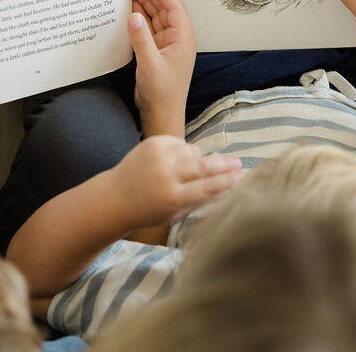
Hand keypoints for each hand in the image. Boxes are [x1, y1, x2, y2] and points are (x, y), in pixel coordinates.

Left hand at [107, 136, 241, 229]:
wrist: (115, 197)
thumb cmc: (150, 210)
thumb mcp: (176, 213)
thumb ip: (202, 199)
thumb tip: (232, 186)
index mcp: (171, 198)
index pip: (206, 188)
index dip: (226, 182)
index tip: (240, 177)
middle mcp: (164, 175)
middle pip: (202, 166)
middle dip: (223, 164)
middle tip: (239, 162)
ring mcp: (157, 156)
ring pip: (193, 151)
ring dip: (198, 159)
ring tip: (190, 171)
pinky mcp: (152, 142)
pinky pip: (180, 143)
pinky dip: (182, 152)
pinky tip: (173, 163)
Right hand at [129, 0, 196, 135]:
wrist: (162, 115)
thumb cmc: (162, 94)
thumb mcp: (150, 65)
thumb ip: (141, 39)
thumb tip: (134, 15)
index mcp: (183, 39)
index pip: (172, 6)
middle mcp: (176, 39)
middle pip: (164, 9)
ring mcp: (166, 46)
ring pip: (155, 18)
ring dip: (144, 5)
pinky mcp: (156, 53)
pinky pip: (148, 30)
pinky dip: (139, 20)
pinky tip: (129, 12)